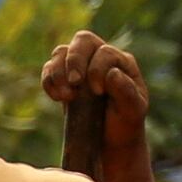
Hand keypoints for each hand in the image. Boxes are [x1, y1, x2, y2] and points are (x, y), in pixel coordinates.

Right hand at [38, 30, 148, 167]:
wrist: (111, 141)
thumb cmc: (126, 123)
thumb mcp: (133, 110)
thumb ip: (127, 91)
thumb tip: (111, 74)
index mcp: (121, 62)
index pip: (105, 51)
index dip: (98, 69)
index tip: (98, 93)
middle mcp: (100, 58)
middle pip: (83, 40)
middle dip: (75, 60)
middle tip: (75, 83)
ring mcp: (80, 68)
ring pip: (61, 52)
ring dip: (58, 72)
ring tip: (65, 96)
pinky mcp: (63, 81)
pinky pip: (48, 69)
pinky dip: (48, 81)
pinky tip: (56, 98)